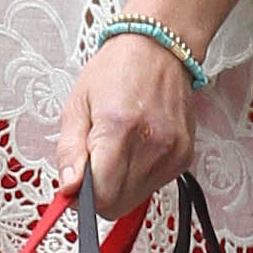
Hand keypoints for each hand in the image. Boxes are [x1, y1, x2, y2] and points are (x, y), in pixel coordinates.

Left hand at [54, 33, 195, 220]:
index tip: (77, 186)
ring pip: (135, 199)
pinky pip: (154, 186)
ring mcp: (173, 151)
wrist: (158, 47)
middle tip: (94, 164)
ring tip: (117, 149)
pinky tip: (136, 148)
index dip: (83, 197)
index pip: (102, 196)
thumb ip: (68, 152)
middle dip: (100, 193)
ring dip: (120, 184)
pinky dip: (139, 175)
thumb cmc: (117, 69)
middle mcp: (152, 142)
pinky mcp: (185, 156)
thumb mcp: (76, 104)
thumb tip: (68, 188)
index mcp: (119, 127)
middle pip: (118, 204)